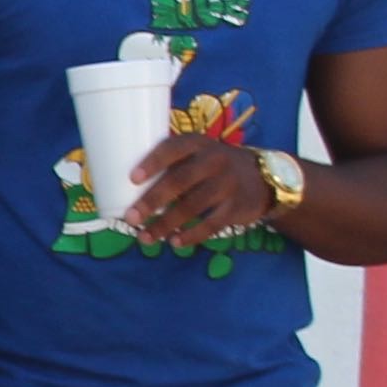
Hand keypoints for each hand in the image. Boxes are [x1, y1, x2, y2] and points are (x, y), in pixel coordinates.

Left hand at [119, 130, 271, 252]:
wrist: (263, 178)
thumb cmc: (213, 166)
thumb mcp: (198, 154)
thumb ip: (172, 165)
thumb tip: (123, 186)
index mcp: (197, 144)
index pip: (172, 149)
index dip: (153, 162)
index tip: (132, 178)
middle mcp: (214, 161)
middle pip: (179, 181)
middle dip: (152, 201)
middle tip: (130, 217)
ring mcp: (227, 184)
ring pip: (192, 206)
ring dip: (165, 224)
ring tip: (144, 238)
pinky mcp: (236, 207)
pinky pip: (211, 224)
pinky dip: (192, 235)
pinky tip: (175, 242)